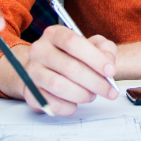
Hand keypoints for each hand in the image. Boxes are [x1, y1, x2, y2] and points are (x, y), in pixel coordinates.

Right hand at [0, 26, 117, 115]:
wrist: (46, 69)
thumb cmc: (73, 56)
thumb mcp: (92, 45)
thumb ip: (105, 48)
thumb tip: (108, 64)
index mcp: (54, 34)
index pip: (73, 42)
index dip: (94, 58)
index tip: (111, 71)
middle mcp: (39, 50)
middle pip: (69, 67)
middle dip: (94, 82)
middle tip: (108, 91)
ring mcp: (32, 72)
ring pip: (59, 86)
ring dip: (82, 94)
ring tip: (91, 95)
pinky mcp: (30, 92)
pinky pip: (51, 103)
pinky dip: (68, 107)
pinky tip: (75, 103)